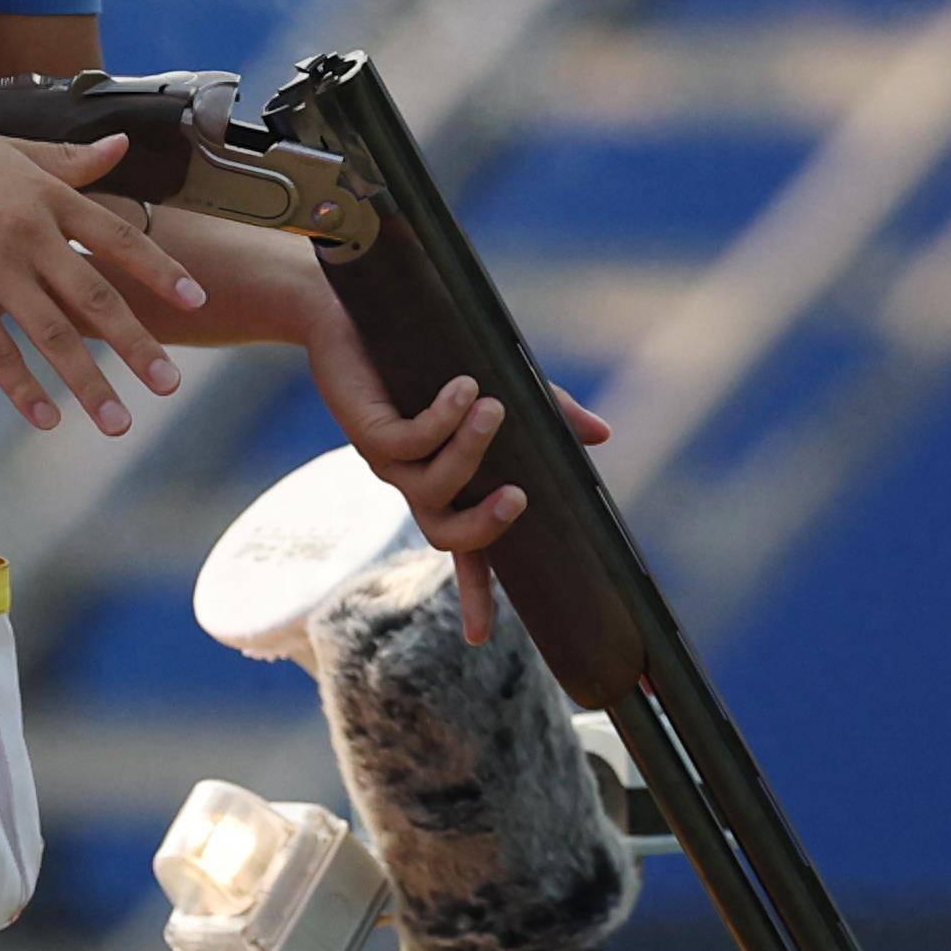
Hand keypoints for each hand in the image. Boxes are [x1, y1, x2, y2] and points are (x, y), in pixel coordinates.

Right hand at [0, 130, 207, 435]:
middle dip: (137, 345)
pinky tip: (47, 418)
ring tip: (118, 423)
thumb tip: (121, 146)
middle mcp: (27, 232)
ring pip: (52, 334)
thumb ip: (68, 158)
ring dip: (88, 384)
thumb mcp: (8, 150)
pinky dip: (24, 388)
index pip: (117, 236)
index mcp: (45, 195)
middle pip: (95, 295)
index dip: (159, 270)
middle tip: (170, 385)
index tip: (195, 300)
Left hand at [301, 293, 610, 645]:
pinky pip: (410, 441)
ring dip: (469, 451)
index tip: (481, 640)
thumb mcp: (497, 379)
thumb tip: (602, 434)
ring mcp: (389, 460)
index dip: (476, 594)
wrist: (348, 310)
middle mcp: (416, 479)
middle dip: (486, 526)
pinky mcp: (367, 431)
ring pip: (432, 487)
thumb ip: (546, 412)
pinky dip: (443, 418)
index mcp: (445, 479)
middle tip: (519, 497)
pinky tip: (462, 387)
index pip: (467, 548)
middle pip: (447, 535)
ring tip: (493, 406)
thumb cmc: (425, 349)